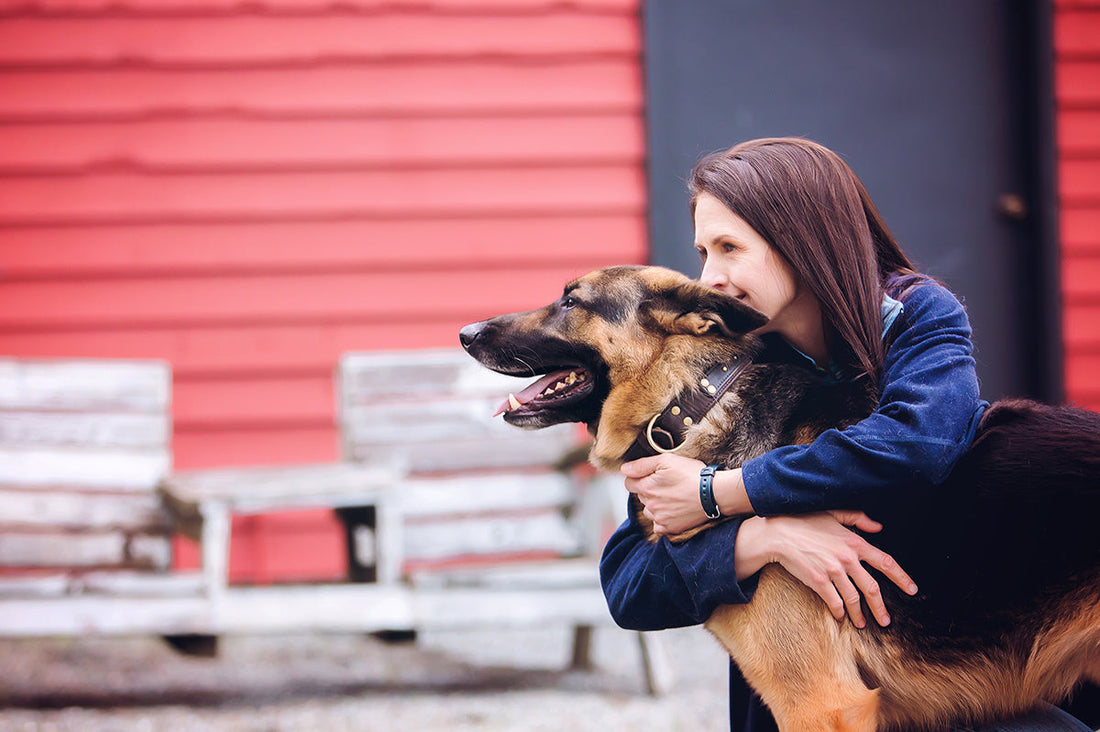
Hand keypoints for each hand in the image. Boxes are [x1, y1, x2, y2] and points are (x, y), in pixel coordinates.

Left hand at [621, 454, 706, 534]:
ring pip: (649, 511)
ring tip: (673, 497)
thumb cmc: (692, 475)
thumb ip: (642, 464)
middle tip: (667, 484)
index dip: (638, 477)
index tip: (651, 476)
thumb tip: (624, 469)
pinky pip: (658, 525)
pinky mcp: (670, 528)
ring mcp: (659, 518)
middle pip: (640, 496)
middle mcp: (650, 505)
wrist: (714, 494)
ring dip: (655, 505)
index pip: (629, 483)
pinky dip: (663, 519)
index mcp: (646, 487)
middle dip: (649, 490)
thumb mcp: (667, 460)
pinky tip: (675, 510)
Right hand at [743, 510, 917, 628]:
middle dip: (881, 608)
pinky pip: (834, 602)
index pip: (886, 562)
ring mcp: (833, 571)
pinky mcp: (819, 581)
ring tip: (861, 624)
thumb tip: (878, 526)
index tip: (912, 589)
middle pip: (872, 588)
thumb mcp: (833, 513)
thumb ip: (858, 518)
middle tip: (886, 621)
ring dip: (859, 615)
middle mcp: (848, 558)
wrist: (778, 534)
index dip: (901, 578)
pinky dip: (839, 612)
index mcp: (854, 542)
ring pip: (854, 599)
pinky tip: (840, 617)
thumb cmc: (804, 521)